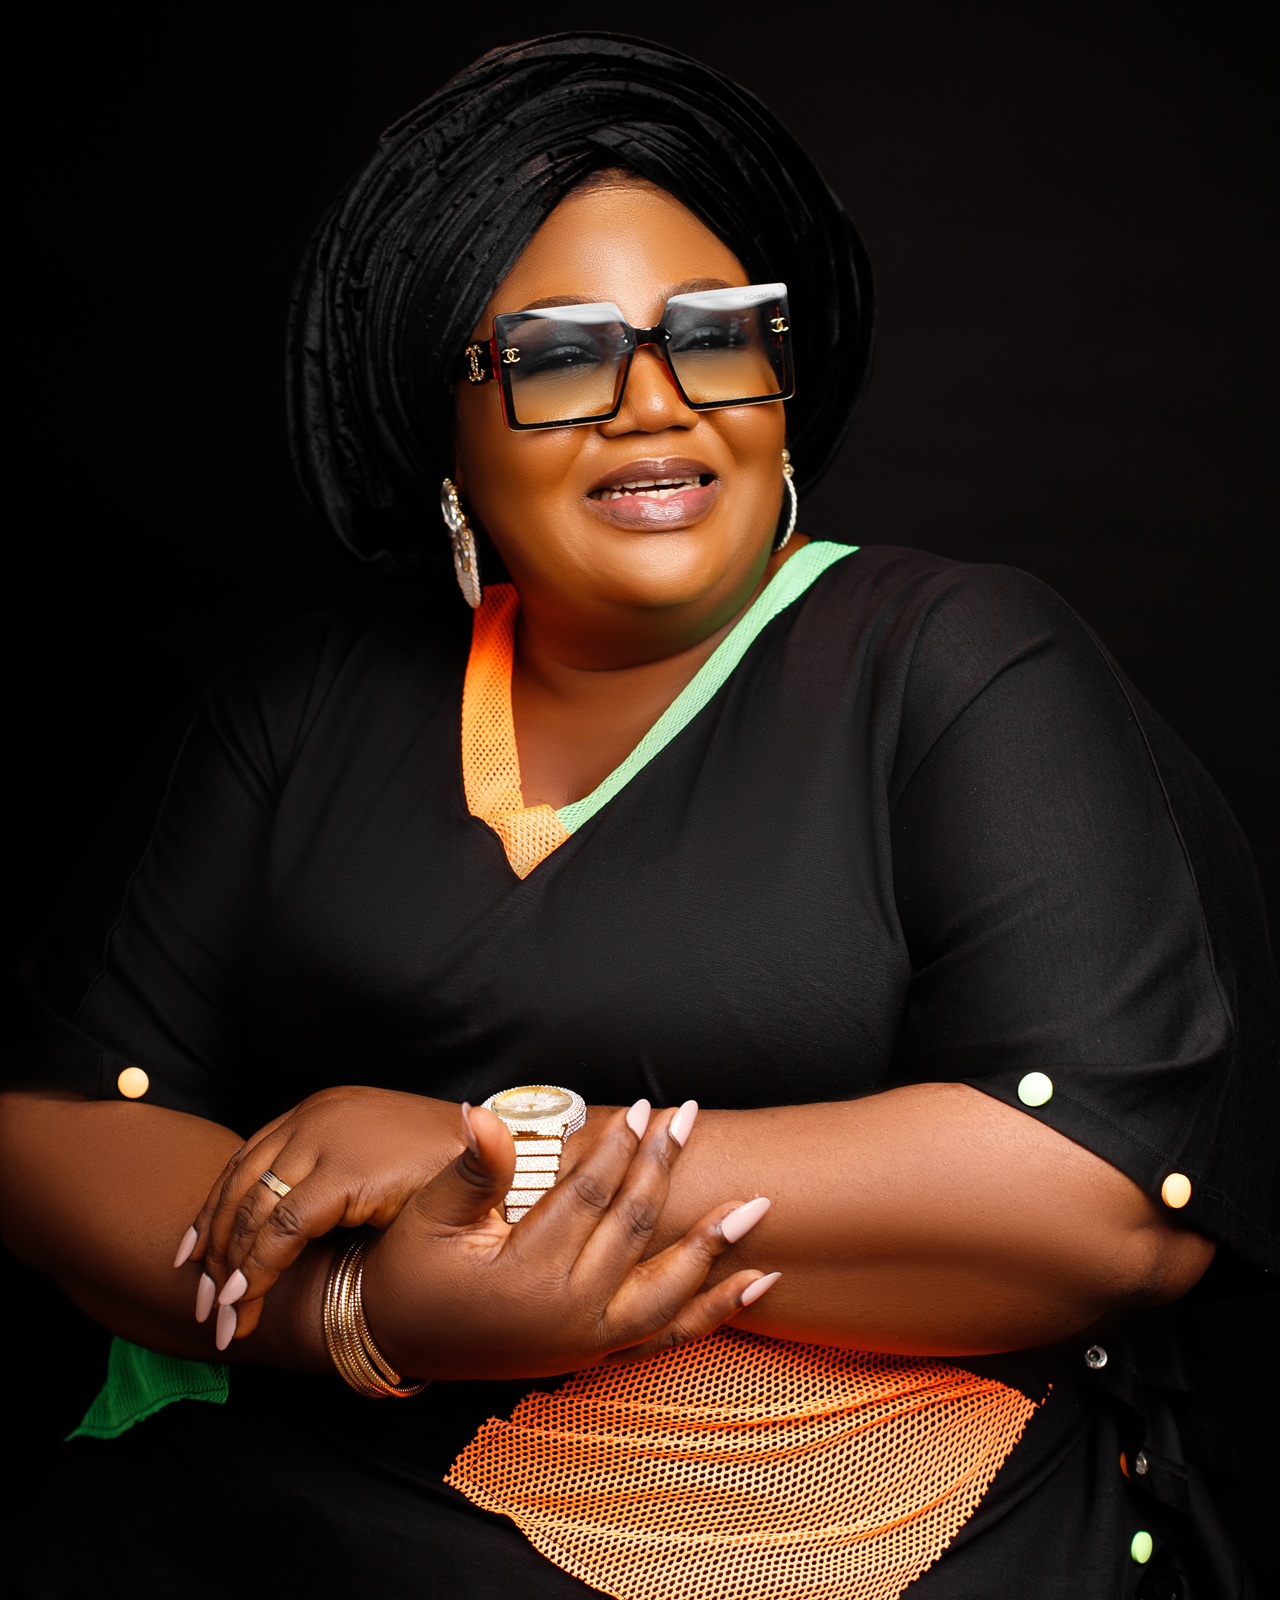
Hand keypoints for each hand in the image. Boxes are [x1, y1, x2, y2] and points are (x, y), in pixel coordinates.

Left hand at [177, 1087, 463, 1341]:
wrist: (497, 1153)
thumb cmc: (445, 1166)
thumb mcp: (377, 1160)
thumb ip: (334, 1177)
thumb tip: (293, 1229)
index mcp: (320, 1110)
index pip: (246, 1161)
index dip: (213, 1212)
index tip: (195, 1257)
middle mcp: (314, 1118)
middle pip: (238, 1186)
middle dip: (213, 1249)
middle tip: (202, 1300)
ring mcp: (327, 1142)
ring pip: (252, 1213)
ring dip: (231, 1271)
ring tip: (224, 1316)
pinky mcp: (344, 1175)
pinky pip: (281, 1231)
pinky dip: (258, 1270)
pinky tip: (247, 1301)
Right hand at [359, 1099, 779, 1380]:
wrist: (398, 1341)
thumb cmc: (411, 1271)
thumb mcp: (431, 1215)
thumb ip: (475, 1168)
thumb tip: (485, 1114)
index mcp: (525, 1273)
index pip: (588, 1197)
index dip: (616, 1149)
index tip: (643, 1109)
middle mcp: (567, 1313)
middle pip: (633, 1229)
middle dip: (664, 1168)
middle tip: (689, 1118)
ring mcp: (587, 1341)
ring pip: (667, 1291)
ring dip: (713, 1247)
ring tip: (756, 1206)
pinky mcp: (597, 1355)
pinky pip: (669, 1337)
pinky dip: (716, 1312)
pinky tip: (757, 1283)